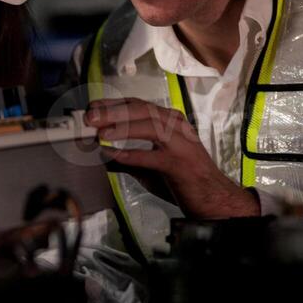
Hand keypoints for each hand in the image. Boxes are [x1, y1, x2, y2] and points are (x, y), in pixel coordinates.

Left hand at [85, 99, 259, 218]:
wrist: (212, 198)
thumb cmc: (182, 180)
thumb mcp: (149, 167)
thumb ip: (127, 159)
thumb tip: (102, 157)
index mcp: (170, 121)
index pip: (138, 105)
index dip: (113, 104)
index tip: (92, 107)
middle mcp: (176, 126)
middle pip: (142, 109)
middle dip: (113, 111)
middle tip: (90, 117)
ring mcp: (180, 143)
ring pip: (150, 126)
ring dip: (122, 127)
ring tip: (100, 132)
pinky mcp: (179, 163)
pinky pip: (151, 156)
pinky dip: (129, 155)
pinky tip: (111, 155)